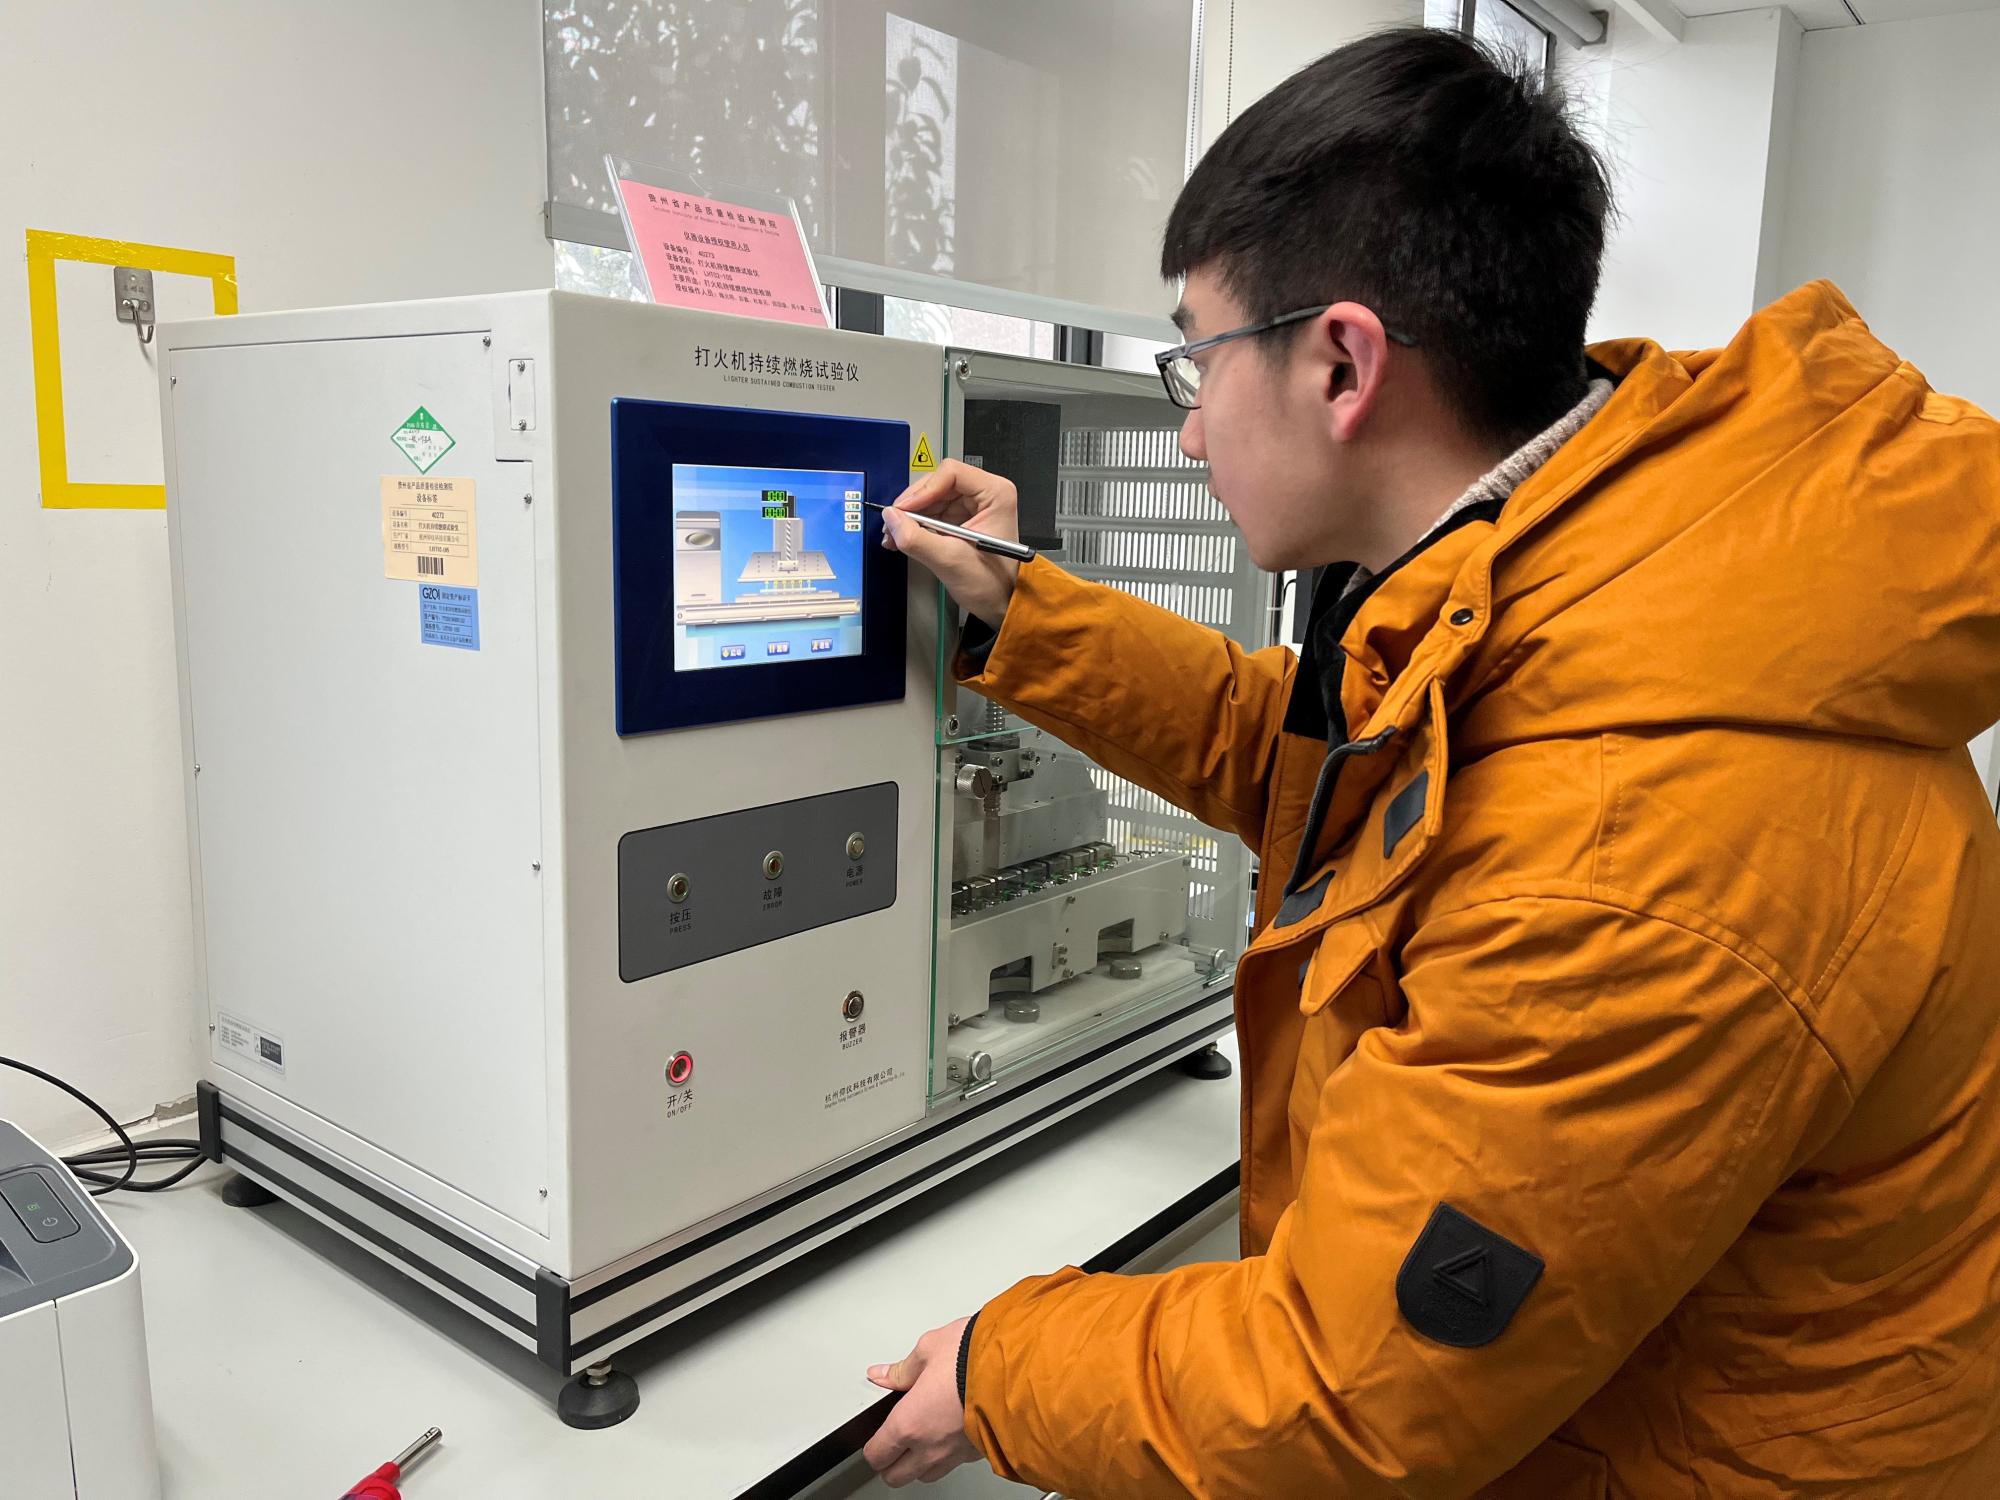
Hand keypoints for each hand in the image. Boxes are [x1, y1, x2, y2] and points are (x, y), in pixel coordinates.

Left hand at [862, 1316, 978, 1487]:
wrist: (1020, 1367)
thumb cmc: (975, 1356)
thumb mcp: (930, 1348)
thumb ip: (903, 1369)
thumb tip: (883, 1374)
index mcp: (909, 1422)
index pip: (877, 1453)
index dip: (871, 1448)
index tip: (873, 1440)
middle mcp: (930, 1446)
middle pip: (897, 1476)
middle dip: (890, 1464)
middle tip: (891, 1446)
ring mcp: (955, 1454)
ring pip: (926, 1475)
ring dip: (918, 1464)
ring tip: (920, 1444)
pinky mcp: (979, 1453)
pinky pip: (954, 1464)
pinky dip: (947, 1456)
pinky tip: (950, 1436)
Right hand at [881, 461, 1021, 629]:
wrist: (1000, 602)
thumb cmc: (993, 583)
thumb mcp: (951, 561)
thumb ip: (918, 539)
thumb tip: (892, 519)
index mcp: (995, 494)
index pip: (951, 473)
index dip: (923, 490)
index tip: (905, 509)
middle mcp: (984, 494)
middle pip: (936, 483)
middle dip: (912, 505)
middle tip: (895, 523)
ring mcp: (971, 505)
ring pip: (930, 497)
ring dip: (909, 515)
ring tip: (896, 533)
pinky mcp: (960, 518)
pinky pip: (931, 511)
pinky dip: (915, 523)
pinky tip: (904, 536)